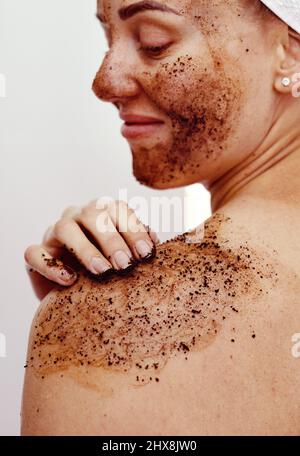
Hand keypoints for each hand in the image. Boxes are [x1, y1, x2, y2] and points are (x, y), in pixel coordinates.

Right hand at [24, 199, 158, 298]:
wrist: (75, 294)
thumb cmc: (107, 270)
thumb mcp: (125, 258)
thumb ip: (137, 247)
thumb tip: (153, 241)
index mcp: (103, 213)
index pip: (118, 209)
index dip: (134, 229)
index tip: (147, 254)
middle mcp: (78, 217)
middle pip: (93, 213)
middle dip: (112, 239)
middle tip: (126, 265)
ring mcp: (54, 233)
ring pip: (65, 228)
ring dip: (86, 249)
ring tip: (102, 271)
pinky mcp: (36, 255)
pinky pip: (35, 253)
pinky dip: (51, 266)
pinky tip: (70, 280)